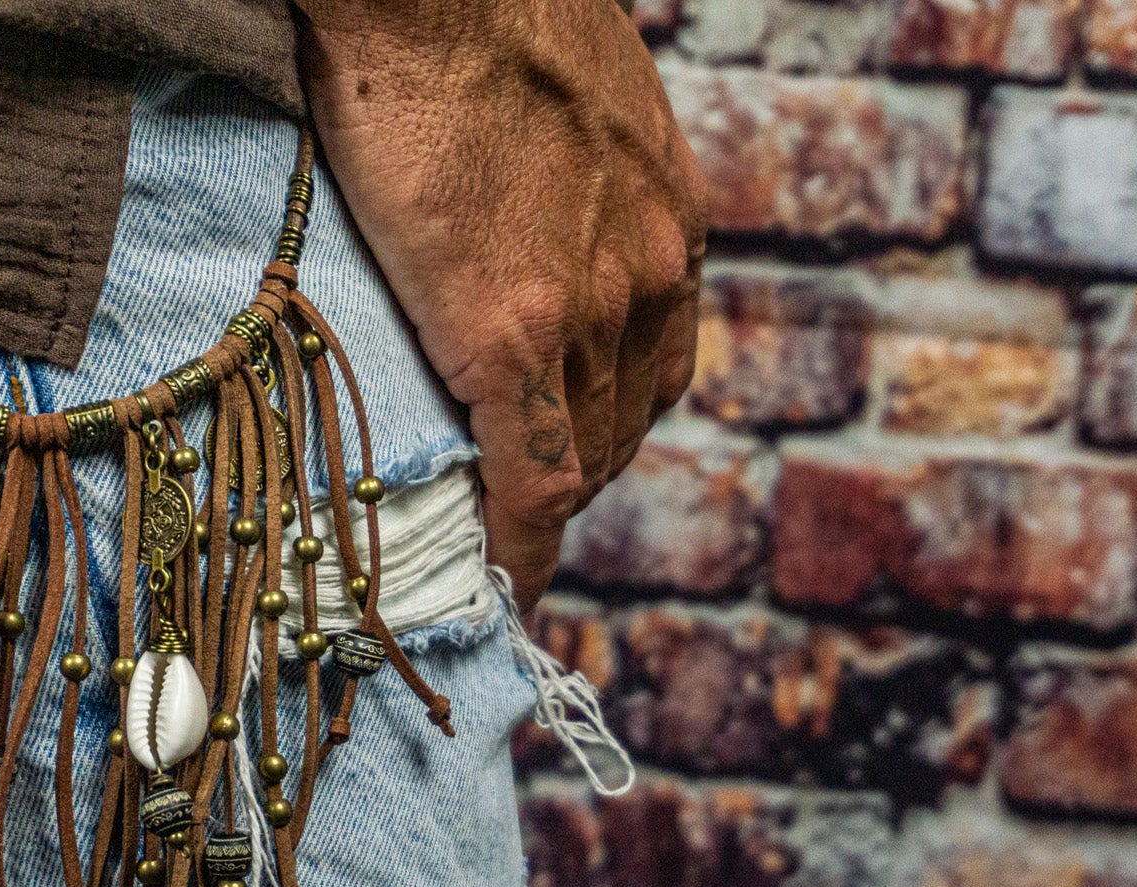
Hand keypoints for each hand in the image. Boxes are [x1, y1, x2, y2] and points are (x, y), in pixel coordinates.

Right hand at [294, 0, 705, 611]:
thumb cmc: (472, 5)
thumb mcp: (567, 92)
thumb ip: (565, 169)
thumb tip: (514, 201)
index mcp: (663, 218)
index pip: (654, 365)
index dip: (609, 428)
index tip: (572, 466)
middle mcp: (651, 274)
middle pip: (623, 421)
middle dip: (577, 476)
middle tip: (517, 513)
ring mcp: (590, 308)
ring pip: (581, 457)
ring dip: (542, 513)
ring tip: (493, 549)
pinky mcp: (514, 330)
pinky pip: (531, 474)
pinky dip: (521, 540)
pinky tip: (501, 579)